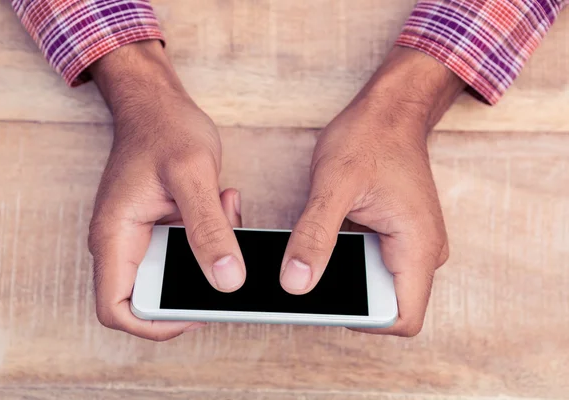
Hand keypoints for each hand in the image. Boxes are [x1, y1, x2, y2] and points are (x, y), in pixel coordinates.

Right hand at [87, 41, 245, 340]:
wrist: (156, 102)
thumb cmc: (164, 129)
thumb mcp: (193, 177)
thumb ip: (208, 230)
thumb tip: (227, 281)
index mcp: (116, 237)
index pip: (116, 310)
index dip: (154, 322)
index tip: (196, 309)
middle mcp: (123, 243)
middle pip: (153, 296)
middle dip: (195, 281)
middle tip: (225, 254)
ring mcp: (143, 236)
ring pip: (177, 273)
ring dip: (209, 252)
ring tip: (223, 209)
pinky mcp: (162, 227)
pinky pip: (189, 250)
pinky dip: (213, 236)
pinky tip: (222, 202)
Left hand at [280, 47, 465, 336]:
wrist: (391, 110)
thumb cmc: (370, 137)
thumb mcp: (334, 185)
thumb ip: (315, 236)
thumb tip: (296, 283)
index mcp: (418, 246)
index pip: (401, 318)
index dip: (362, 319)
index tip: (325, 300)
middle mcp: (422, 252)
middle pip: (387, 305)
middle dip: (348, 299)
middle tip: (308, 278)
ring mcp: (410, 244)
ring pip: (378, 286)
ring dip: (347, 280)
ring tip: (315, 259)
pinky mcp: (395, 236)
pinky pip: (373, 265)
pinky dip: (348, 263)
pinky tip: (326, 244)